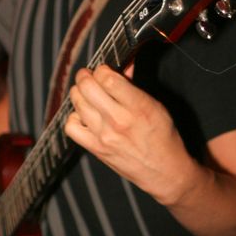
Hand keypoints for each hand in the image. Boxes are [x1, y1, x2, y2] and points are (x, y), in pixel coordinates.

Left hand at [65, 64, 189, 202]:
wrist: (164, 171)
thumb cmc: (163, 137)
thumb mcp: (156, 105)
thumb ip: (134, 84)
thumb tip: (124, 63)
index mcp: (138, 106)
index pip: (107, 78)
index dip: (103, 69)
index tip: (105, 71)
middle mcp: (118, 120)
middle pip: (87, 87)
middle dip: (86, 76)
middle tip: (90, 77)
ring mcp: (104, 135)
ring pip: (77, 102)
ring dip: (80, 93)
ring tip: (88, 94)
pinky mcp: (95, 148)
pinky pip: (71, 126)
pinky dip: (74, 117)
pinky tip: (85, 115)